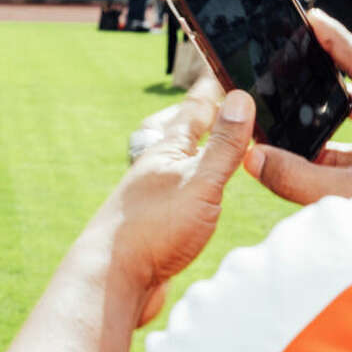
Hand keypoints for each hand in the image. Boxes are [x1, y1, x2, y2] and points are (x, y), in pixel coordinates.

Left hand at [98, 89, 255, 323]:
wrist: (111, 284)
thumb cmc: (152, 232)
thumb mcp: (199, 183)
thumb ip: (222, 146)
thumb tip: (239, 98)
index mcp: (166, 153)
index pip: (194, 110)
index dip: (210, 90)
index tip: (220, 68)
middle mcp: (156, 171)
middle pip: (180, 134)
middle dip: (199, 118)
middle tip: (213, 103)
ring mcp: (153, 199)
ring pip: (178, 165)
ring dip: (196, 153)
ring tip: (210, 146)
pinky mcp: (155, 228)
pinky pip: (179, 195)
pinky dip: (194, 186)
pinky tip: (197, 199)